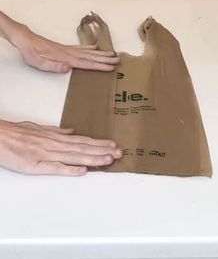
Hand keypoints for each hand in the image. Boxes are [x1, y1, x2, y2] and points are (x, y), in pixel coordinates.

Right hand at [0, 120, 121, 175]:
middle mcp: (54, 144)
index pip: (81, 140)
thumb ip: (55, 131)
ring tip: (108, 160)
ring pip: (73, 156)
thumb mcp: (38, 128)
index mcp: (55, 137)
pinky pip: (55, 168)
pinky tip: (82, 171)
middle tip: (118, 153)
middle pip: (82, 148)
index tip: (112, 145)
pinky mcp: (35, 165)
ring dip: (92, 158)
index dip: (98, 143)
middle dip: (101, 151)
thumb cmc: (16, 133)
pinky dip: (69, 169)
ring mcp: (45, 154)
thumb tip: (71, 131)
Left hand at [11, 24, 118, 72]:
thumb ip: (54, 66)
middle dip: (105, 59)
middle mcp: (69, 52)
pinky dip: (90, 48)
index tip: (111, 67)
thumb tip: (69, 68)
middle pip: (90, 57)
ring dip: (101, 54)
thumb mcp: (39, 63)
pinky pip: (81, 48)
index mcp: (65, 58)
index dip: (99, 66)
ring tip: (112, 54)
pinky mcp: (64, 48)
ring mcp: (68, 49)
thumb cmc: (31, 52)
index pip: (85, 63)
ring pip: (88, 52)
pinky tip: (95, 48)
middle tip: (118, 60)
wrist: (25, 39)